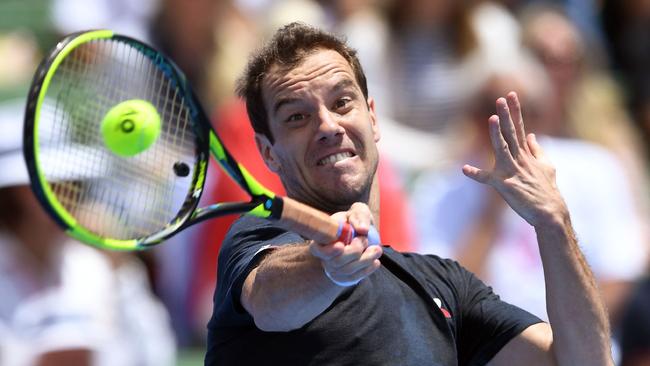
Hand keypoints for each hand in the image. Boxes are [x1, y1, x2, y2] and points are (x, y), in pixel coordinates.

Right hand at [309, 202, 382, 285]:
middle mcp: (324, 257)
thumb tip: (362, 230)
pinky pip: (354, 278)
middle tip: (366, 240)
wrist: (361, 234)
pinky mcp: (344, 277)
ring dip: (365, 261)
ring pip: (347, 271)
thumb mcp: (358, 212)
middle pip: (336, 262)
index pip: (318, 249)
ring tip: (378, 250)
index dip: (329, 251)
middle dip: (354, 252)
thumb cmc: (355, 221)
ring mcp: (333, 269)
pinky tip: (375, 262)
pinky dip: (367, 270)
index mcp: (322, 239)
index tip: (341, 246)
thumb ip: (359, 216)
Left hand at [462, 92, 568, 227]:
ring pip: (501, 149)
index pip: (520, 127)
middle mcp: (519, 159)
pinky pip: (486, 179)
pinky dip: (475, 174)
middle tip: (501, 99)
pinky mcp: (504, 185)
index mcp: (526, 154)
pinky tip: (464, 169)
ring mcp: (511, 171)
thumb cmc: (546, 190)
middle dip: (506, 116)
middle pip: (511, 133)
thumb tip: (532, 135)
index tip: (510, 95)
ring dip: (496, 134)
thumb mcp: (546, 166)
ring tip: (492, 118)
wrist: (550, 212)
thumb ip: (537, 149)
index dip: (515, 111)